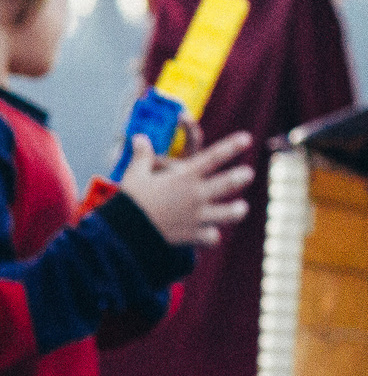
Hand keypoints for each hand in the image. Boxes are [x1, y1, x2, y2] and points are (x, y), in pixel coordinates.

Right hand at [119, 128, 252, 248]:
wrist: (127, 232)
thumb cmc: (130, 199)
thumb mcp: (135, 175)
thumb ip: (141, 156)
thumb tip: (138, 137)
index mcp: (185, 177)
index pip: (214, 157)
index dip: (232, 146)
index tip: (246, 139)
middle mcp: (196, 194)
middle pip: (227, 183)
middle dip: (240, 177)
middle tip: (248, 174)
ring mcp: (197, 216)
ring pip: (228, 213)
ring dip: (236, 210)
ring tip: (241, 208)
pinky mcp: (192, 234)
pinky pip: (210, 237)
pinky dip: (209, 237)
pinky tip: (210, 237)